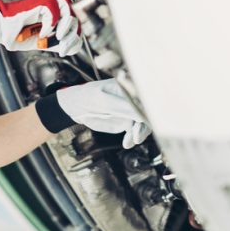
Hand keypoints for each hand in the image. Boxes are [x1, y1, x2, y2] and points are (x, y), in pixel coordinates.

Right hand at [0, 0, 80, 55]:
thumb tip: (70, 47)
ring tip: (56, 37)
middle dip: (72, 32)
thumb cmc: (14, 35)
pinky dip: (49, 24)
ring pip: (66, 6)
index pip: (73, 19)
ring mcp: (43, 3)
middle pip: (74, 12)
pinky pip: (52, 9)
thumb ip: (55, 43)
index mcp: (51, 16)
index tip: (67, 48)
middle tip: (63, 44)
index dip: (75, 34)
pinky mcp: (37, 2)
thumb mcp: (40, 42)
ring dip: (64, 25)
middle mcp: (50, 8)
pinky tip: (42, 33)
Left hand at [35, 78, 151, 148]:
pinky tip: (127, 143)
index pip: (148, 98)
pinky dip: (133, 138)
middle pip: (149, 112)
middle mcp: (134, 98)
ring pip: (144, 124)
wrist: (78, 107)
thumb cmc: (89, 98)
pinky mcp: (127, 121)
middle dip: (145, 125)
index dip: (151, 109)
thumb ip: (125, 107)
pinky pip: (135, 131)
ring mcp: (131, 110)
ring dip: (140, 133)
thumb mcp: (106, 101)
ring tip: (131, 141)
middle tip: (137, 135)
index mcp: (131, 87)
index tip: (150, 120)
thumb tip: (144, 115)